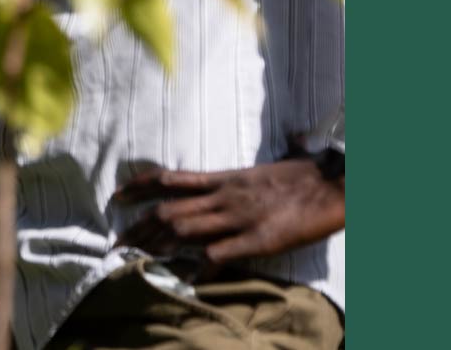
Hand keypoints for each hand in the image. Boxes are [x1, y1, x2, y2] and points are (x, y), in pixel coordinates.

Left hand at [114, 158, 343, 268]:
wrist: (334, 183)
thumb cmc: (301, 176)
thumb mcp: (258, 171)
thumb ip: (232, 178)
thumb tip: (218, 178)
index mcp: (224, 178)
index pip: (169, 179)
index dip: (138, 187)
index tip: (116, 197)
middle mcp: (224, 196)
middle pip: (167, 210)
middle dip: (138, 228)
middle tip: (118, 243)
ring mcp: (239, 218)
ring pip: (184, 229)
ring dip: (157, 246)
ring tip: (136, 259)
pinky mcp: (259, 240)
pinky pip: (221, 254)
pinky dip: (201, 267)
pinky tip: (186, 278)